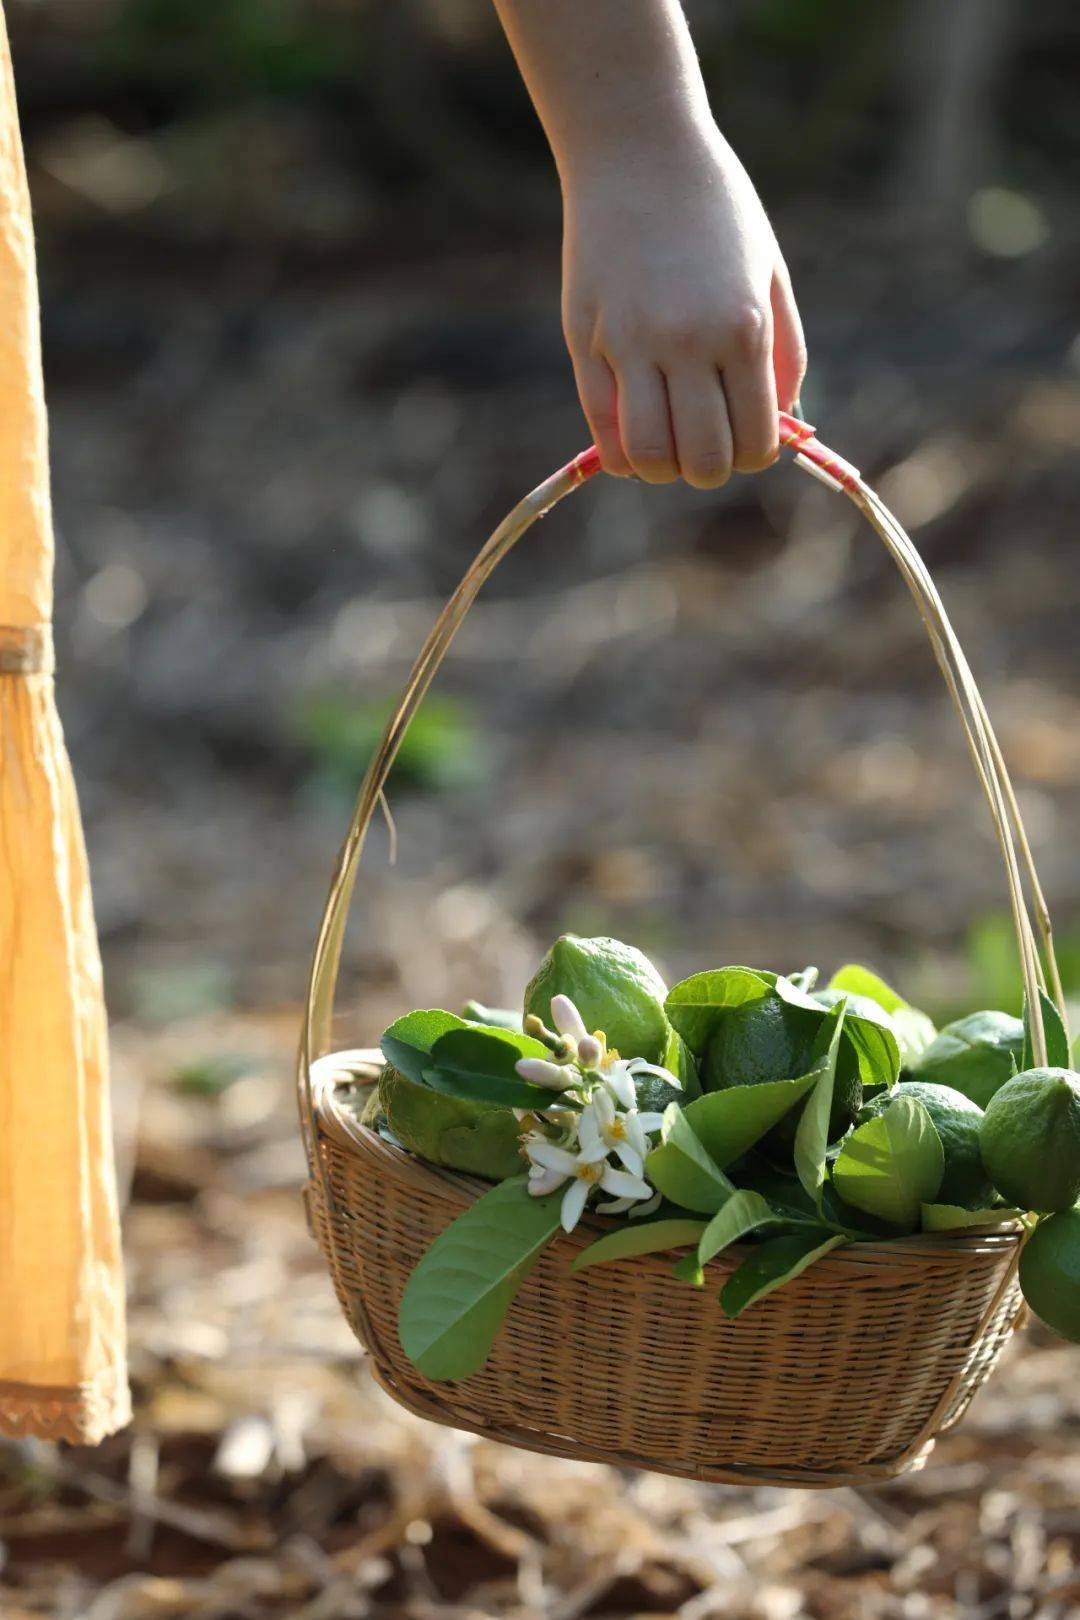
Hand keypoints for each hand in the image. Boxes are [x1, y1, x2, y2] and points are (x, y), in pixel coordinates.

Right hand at [561, 124, 805, 487]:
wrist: (639, 150)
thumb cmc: (717, 209)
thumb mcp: (769, 272)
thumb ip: (783, 352)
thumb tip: (781, 423)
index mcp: (742, 328)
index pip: (755, 439)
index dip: (756, 455)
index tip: (749, 440)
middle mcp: (685, 342)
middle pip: (701, 459)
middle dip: (711, 469)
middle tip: (709, 447)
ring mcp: (629, 344)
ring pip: (647, 455)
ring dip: (663, 470)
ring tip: (670, 448)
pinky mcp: (585, 341)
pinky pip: (601, 427)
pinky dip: (621, 455)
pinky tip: (633, 447)